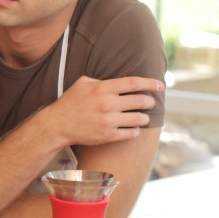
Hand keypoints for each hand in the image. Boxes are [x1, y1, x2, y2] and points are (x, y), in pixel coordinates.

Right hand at [49, 76, 163, 145]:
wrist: (57, 125)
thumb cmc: (70, 102)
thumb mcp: (82, 84)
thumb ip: (101, 80)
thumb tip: (119, 81)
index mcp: (102, 89)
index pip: (134, 83)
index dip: (151, 83)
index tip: (160, 85)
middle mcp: (107, 104)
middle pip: (141, 101)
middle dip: (150, 102)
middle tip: (149, 103)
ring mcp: (108, 121)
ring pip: (139, 119)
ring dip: (144, 117)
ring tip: (141, 117)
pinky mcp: (108, 136)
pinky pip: (131, 133)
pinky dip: (135, 130)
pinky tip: (131, 128)